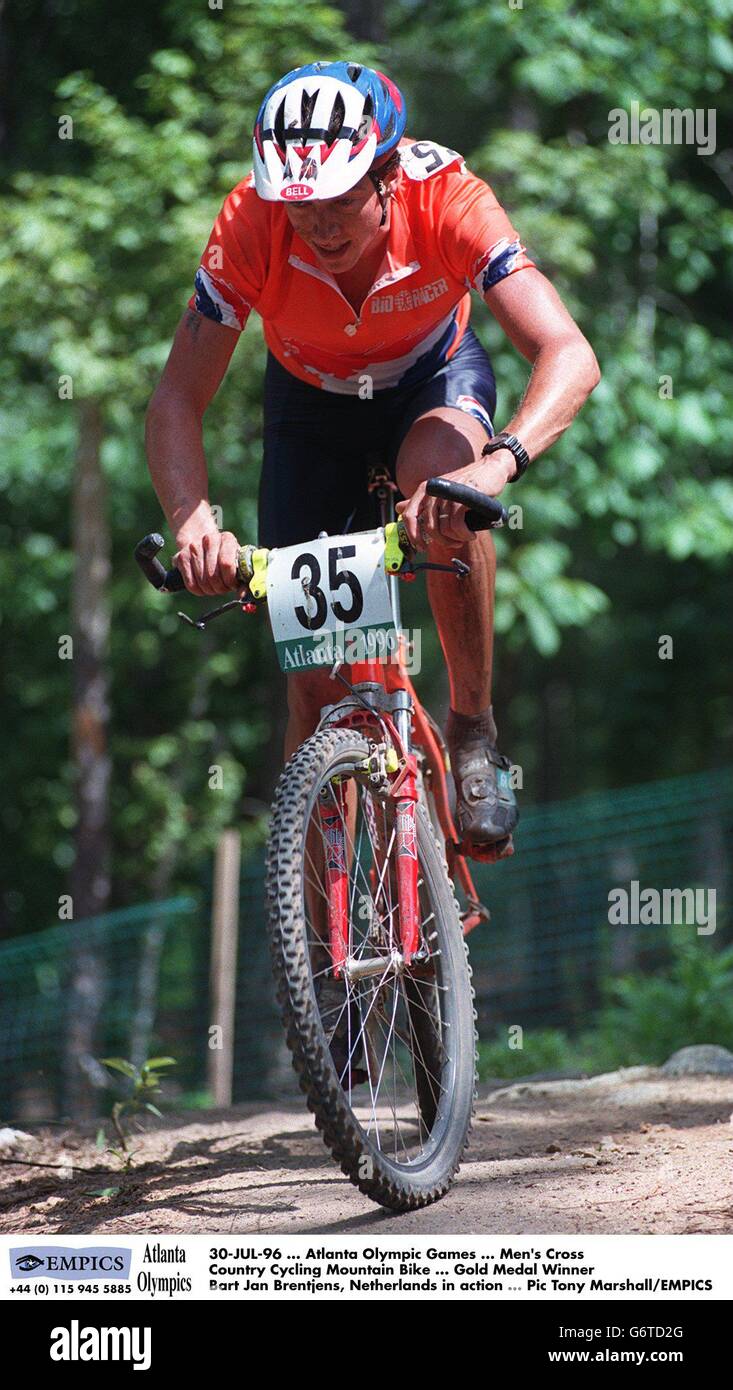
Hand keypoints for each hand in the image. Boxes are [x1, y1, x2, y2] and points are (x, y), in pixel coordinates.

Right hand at [173, 526, 242, 595]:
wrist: (201, 542)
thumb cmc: (224, 556)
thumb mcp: (237, 563)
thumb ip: (243, 579)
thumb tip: (242, 595)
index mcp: (227, 539)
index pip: (226, 564)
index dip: (230, 580)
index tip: (232, 585)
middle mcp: (209, 539)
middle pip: (213, 576)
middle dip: (220, 588)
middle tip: (222, 587)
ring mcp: (193, 547)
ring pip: (202, 582)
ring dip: (210, 590)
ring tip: (213, 586)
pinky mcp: (181, 557)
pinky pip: (191, 584)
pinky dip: (198, 590)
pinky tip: (203, 586)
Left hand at [396, 451, 514, 550]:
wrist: (490, 470)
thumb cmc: (467, 484)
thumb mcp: (441, 492)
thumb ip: (421, 502)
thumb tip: (399, 508)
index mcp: (425, 489)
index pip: (409, 515)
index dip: (413, 535)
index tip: (421, 547)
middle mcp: (433, 490)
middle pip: (430, 528)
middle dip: (442, 541)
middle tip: (454, 543)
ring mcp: (446, 494)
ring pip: (444, 529)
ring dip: (456, 539)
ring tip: (465, 537)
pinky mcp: (461, 498)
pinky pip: (457, 526)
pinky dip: (464, 535)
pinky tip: (471, 534)